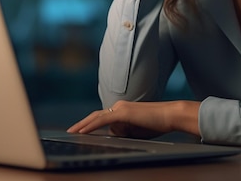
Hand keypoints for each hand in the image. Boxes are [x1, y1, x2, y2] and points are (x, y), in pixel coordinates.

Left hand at [66, 100, 200, 138]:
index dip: (90, 124)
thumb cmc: (157, 123)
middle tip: (70, 131)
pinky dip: (91, 126)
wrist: (170, 115)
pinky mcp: (123, 113)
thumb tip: (113, 134)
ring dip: (83, 126)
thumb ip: (123, 131)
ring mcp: (120, 108)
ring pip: (97, 117)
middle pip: (95, 115)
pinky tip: (82, 131)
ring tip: (72, 133)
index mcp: (122, 110)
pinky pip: (102, 120)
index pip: (102, 117)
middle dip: (81, 124)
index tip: (80, 131)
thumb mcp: (136, 130)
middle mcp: (119, 106)